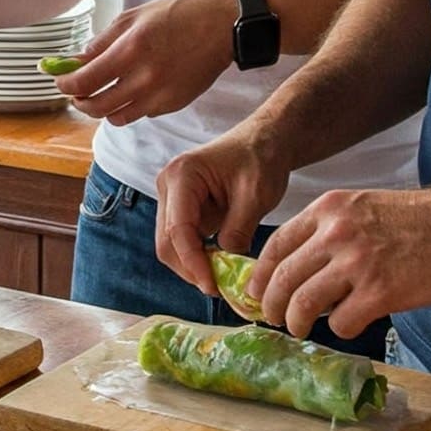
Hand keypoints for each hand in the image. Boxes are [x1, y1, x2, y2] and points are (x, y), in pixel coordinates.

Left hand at [53, 0, 236, 124]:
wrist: (223, 26)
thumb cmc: (178, 14)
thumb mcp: (134, 17)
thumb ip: (102, 42)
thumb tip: (76, 61)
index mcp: (131, 50)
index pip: (84, 82)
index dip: (65, 84)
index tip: (59, 81)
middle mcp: (145, 78)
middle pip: (96, 107)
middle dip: (79, 101)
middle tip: (75, 93)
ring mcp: (161, 95)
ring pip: (117, 117)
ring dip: (102, 108)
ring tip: (101, 94)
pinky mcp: (174, 104)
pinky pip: (141, 114)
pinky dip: (129, 106)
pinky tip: (132, 90)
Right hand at [154, 129, 287, 292]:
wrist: (264, 141)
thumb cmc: (261, 159)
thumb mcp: (256, 195)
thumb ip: (239, 230)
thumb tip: (226, 264)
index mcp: (182, 175)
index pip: (178, 229)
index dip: (193, 263)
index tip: (214, 287)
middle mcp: (168, 186)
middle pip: (167, 241)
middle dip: (190, 269)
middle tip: (220, 290)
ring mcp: (172, 198)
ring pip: (171, 244)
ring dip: (192, 265)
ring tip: (222, 280)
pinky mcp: (182, 208)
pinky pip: (182, 240)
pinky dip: (197, 257)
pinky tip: (219, 267)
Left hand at [248, 184, 430, 339]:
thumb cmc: (415, 219)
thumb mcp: (360, 206)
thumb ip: (328, 230)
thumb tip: (300, 265)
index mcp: (327, 210)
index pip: (276, 245)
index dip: (261, 274)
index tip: (255, 291)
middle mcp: (335, 235)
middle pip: (283, 278)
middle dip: (271, 304)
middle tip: (273, 317)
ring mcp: (357, 264)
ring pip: (304, 303)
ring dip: (297, 322)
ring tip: (299, 329)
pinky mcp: (381, 293)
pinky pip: (342, 322)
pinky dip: (341, 329)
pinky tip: (349, 325)